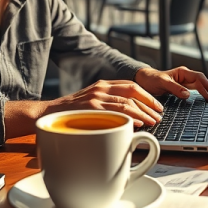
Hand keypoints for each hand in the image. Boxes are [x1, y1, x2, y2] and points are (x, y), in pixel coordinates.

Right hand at [44, 79, 163, 126]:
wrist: (47, 114)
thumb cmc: (70, 113)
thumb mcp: (91, 103)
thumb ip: (108, 105)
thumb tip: (131, 117)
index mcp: (102, 85)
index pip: (131, 85)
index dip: (147, 96)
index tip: (158, 106)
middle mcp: (100, 88)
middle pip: (133, 90)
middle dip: (150, 103)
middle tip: (160, 115)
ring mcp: (95, 97)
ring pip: (127, 101)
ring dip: (144, 112)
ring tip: (154, 121)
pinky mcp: (91, 108)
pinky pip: (116, 111)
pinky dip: (130, 117)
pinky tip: (139, 123)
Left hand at [135, 66, 207, 101]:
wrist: (145, 80)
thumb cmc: (152, 80)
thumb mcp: (162, 83)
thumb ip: (175, 88)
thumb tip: (188, 94)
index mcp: (183, 72)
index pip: (199, 78)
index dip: (206, 87)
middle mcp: (186, 76)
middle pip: (203, 81)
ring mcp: (185, 82)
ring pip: (202, 84)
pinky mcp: (183, 88)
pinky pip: (197, 89)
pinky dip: (204, 92)